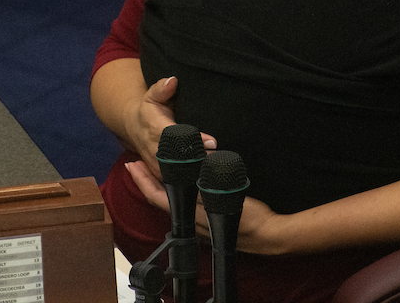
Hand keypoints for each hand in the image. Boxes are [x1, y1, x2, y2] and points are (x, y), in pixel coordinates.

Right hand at [123, 76, 215, 178]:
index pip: (176, 137)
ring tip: (220, 173)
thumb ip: (161, 88)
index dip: (194, 141)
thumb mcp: (152, 95)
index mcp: (155, 128)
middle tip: (222, 162)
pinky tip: (210, 184)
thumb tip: (173, 80)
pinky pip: (176, 183)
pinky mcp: (160, 175)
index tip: (212, 142)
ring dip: (198, 175)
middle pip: (179, 160)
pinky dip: (191, 184)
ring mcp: (157, 165)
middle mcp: (155, 150)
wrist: (135, 127)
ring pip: (178, 175)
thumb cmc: (149, 110)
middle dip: (200, 162)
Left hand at [125, 160, 288, 255]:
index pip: (157, 196)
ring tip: (155, 169)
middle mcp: (190, 220)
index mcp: (190, 213)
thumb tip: (186, 168)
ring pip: (173, 201)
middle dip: (147, 180)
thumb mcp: (223, 196)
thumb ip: (204, 185)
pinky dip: (177, 191)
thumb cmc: (248, 218)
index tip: (132, 166)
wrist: (267, 235)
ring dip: (161, 184)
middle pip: (161, 198)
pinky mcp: (210, 221)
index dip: (143, 181)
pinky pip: (186, 204)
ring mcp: (199, 223)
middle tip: (136, 163)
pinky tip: (183, 184)